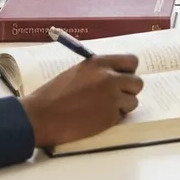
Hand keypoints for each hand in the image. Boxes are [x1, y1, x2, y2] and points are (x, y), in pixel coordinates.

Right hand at [19, 54, 143, 147]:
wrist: (41, 116)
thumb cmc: (54, 94)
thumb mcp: (78, 72)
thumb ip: (98, 71)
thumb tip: (116, 75)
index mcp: (100, 63)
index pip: (131, 61)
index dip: (129, 71)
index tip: (123, 78)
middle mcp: (110, 78)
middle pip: (137, 82)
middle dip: (129, 90)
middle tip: (116, 96)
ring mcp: (112, 98)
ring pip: (133, 101)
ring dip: (122, 106)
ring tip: (103, 109)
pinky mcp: (110, 117)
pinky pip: (122, 116)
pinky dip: (113, 118)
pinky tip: (97, 118)